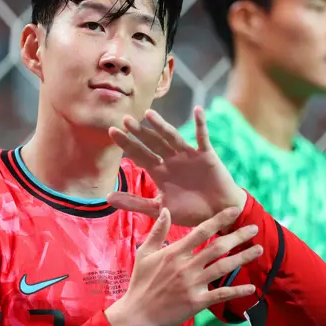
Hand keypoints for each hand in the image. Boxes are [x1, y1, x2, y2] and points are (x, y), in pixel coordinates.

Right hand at [104, 207, 261, 325]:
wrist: (136, 314)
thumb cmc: (140, 283)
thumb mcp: (144, 254)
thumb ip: (157, 232)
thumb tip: (167, 210)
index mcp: (174, 252)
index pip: (201, 231)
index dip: (220, 220)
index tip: (234, 211)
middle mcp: (186, 266)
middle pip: (218, 248)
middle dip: (238, 237)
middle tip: (254, 229)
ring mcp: (193, 285)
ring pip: (223, 268)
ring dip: (243, 258)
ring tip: (258, 250)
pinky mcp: (197, 302)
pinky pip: (221, 294)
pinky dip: (237, 290)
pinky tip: (252, 287)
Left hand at [107, 107, 246, 226]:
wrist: (218, 215)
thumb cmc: (190, 211)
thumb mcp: (159, 209)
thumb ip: (135, 203)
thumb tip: (107, 198)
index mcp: (159, 171)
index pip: (139, 154)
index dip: (126, 143)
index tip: (112, 131)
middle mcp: (171, 160)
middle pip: (152, 142)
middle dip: (140, 132)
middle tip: (125, 119)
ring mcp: (188, 155)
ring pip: (173, 137)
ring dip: (162, 126)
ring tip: (149, 114)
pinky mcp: (206, 155)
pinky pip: (203, 137)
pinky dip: (201, 124)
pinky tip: (198, 110)